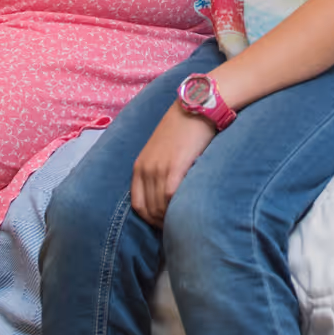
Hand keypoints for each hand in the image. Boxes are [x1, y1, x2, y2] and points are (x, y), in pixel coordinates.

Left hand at [131, 105, 217, 226]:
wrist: (196, 107)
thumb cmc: (184, 128)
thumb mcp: (162, 149)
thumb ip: (159, 168)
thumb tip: (167, 192)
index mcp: (139, 165)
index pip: (137, 205)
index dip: (149, 219)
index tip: (163, 223)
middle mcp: (146, 169)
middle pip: (149, 209)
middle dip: (161, 223)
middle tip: (177, 227)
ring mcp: (159, 168)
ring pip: (160, 207)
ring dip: (170, 219)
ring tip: (183, 221)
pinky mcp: (174, 167)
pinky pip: (170, 198)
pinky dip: (177, 209)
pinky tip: (187, 210)